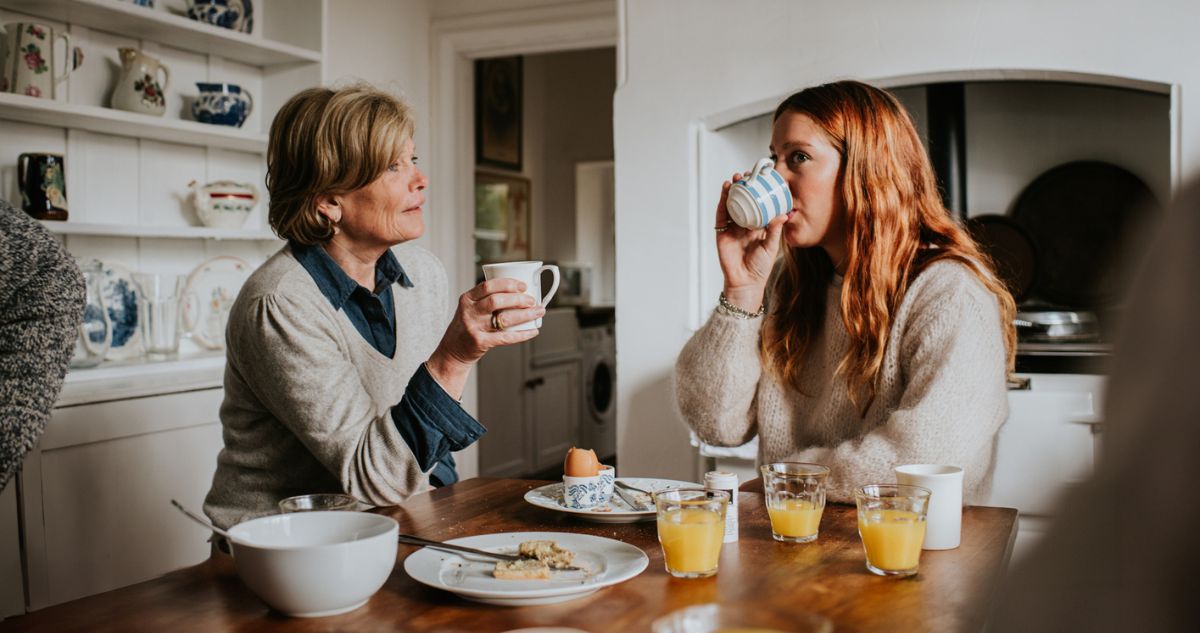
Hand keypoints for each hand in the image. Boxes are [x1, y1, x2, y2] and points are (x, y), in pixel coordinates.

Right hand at [426, 279, 544, 396]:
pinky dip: (522, 334)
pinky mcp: (480, 343)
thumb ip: (487, 300)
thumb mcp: (470, 309)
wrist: (452, 351)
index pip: (487, 286)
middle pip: (496, 300)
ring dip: (525, 314)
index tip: (523, 285)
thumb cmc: (468, 327)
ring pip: (504, 318)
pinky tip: (533, 331)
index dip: (508, 284)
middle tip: (532, 300)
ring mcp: (474, 328)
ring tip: (538, 311)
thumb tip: (521, 293)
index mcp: (467, 299)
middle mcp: (469, 312)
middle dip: (518, 298)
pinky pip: (505, 338)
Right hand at [715, 170, 789, 310]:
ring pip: (731, 204)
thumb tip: (783, 214)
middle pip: (743, 201)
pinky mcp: (722, 232)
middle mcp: (744, 224)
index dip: (758, 192)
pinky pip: (721, 214)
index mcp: (758, 226)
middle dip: (744, 187)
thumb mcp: (771, 246)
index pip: (758, 204)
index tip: (762, 179)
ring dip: (732, 191)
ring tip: (736, 179)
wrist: (745, 282)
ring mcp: (732, 227)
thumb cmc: (760, 267)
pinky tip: (726, 191)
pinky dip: (723, 202)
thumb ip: (775, 230)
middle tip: (747, 174)